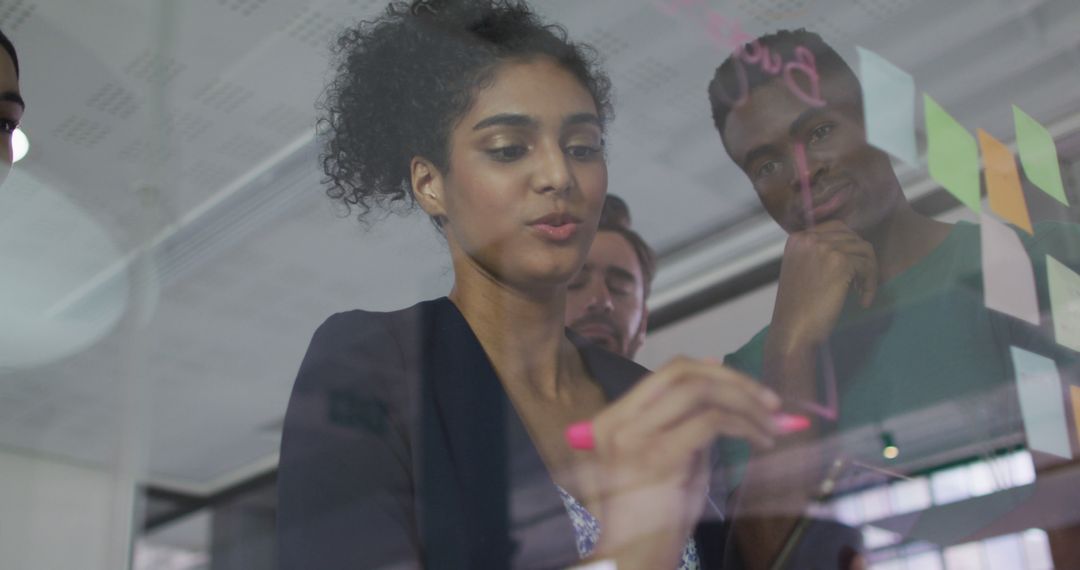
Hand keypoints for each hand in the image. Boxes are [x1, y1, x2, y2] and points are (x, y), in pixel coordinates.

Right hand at [585, 357, 780, 569]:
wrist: (633, 559)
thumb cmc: (653, 521)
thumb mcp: (673, 463)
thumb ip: (689, 427)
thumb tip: (722, 393)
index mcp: (614, 418)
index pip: (668, 372)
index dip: (715, 371)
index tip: (750, 388)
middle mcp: (617, 420)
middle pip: (682, 371)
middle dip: (734, 379)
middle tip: (771, 402)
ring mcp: (633, 436)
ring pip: (697, 390)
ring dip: (745, 402)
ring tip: (772, 425)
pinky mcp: (656, 455)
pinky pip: (709, 422)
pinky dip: (742, 425)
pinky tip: (760, 440)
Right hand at [771, 220, 877, 349]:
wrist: (792, 330)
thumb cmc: (797, 308)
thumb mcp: (801, 270)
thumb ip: (818, 254)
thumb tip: (852, 246)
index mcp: (797, 238)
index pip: (836, 228)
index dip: (849, 249)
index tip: (851, 272)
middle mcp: (809, 238)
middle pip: (852, 237)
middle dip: (861, 259)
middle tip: (858, 284)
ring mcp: (825, 248)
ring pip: (864, 250)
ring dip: (868, 272)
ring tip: (861, 294)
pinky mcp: (841, 261)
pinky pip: (868, 266)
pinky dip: (870, 285)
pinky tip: (863, 302)